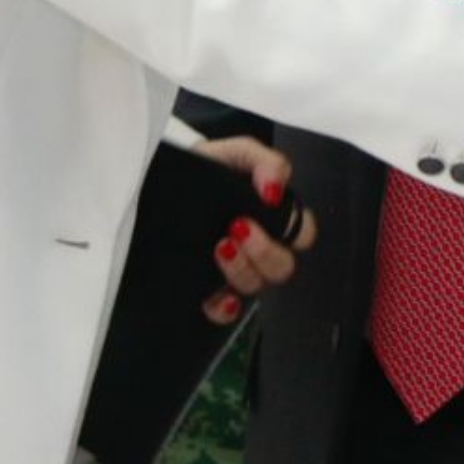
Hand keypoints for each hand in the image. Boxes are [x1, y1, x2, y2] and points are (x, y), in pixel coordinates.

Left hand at [192, 131, 308, 327]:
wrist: (161, 184)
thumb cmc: (204, 168)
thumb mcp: (236, 152)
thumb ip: (265, 162)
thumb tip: (276, 190)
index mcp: (273, 215)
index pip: (303, 232)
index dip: (294, 230)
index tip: (264, 210)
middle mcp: (258, 247)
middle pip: (283, 267)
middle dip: (265, 252)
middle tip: (238, 229)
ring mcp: (234, 270)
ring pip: (256, 287)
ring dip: (241, 270)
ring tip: (218, 245)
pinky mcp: (207, 289)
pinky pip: (225, 311)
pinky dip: (224, 307)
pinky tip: (217, 295)